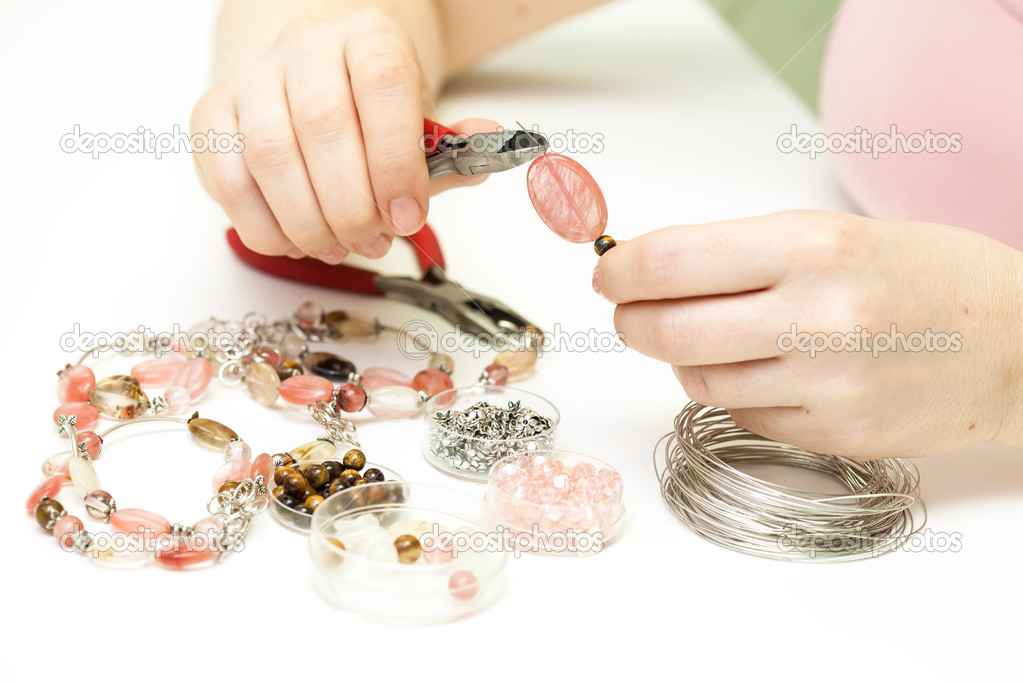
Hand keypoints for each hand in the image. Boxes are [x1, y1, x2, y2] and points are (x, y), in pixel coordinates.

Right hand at [190, 10, 495, 261]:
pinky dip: (263, 225)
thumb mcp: (418, 127)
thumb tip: (487, 161)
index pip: (382, 84)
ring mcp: (253, 78)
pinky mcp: (212, 114)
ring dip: (309, 220)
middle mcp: (305, 48)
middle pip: (323, 123)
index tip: (408, 217)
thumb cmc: (368, 116)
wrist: (309, 85)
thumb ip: (450, 153)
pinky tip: (295, 241)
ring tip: (339, 247)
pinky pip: (227, 177)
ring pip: (271, 155)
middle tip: (372, 241)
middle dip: (352, 202)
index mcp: (368, 38)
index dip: (395, 159)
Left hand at [594, 210, 1022, 458]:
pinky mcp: (835, 436)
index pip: (670, 263)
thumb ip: (740, 254)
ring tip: (711, 336)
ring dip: (684, 358)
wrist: (1019, 343)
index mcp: (811, 247)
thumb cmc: (926, 277)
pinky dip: (733, 392)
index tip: (608, 274)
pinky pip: (742, 416)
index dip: (621, 271)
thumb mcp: (833, 234)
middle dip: (632, 320)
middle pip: (667, 330)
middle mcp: (815, 318)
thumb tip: (648, 271)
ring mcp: (825, 386)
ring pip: (698, 380)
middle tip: (630, 311)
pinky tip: (763, 370)